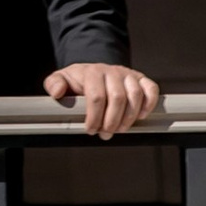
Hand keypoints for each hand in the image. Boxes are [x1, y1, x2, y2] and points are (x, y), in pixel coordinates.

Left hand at [44, 59, 161, 138]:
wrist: (95, 71)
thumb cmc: (79, 80)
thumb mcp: (63, 80)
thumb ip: (54, 84)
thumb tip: (56, 92)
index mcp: (92, 72)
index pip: (96, 96)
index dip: (94, 117)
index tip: (90, 129)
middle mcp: (112, 71)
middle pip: (117, 98)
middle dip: (111, 121)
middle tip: (105, 134)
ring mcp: (128, 75)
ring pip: (135, 95)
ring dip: (129, 117)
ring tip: (120, 129)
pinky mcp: (140, 79)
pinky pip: (151, 89)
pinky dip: (148, 104)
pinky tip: (141, 116)